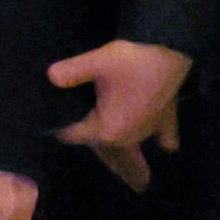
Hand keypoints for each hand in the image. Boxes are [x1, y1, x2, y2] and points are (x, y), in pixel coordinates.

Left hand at [50, 39, 191, 191]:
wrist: (169, 48)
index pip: (77, 135)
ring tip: (128, 171)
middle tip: (88, 147)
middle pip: (105, 148)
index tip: (57, 126)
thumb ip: (71, 71)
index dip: (65, 130)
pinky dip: (162, 140)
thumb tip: (50, 76)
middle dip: (95, 147)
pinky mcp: (166, 117)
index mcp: (108, 130)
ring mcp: (149, 128)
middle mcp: (128, 136)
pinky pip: (164, 135)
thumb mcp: (97, 62)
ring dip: (126, 155)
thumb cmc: (131, 60)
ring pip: (131, 146)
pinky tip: (166, 146)